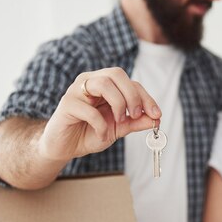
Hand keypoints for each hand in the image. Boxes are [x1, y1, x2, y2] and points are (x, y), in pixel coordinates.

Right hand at [39, 67, 160, 161]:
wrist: (64, 147)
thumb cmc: (90, 133)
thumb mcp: (118, 129)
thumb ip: (136, 122)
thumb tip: (156, 119)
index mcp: (105, 84)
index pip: (129, 82)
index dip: (146, 97)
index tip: (156, 115)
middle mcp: (90, 82)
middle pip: (116, 74)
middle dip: (132, 95)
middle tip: (136, 115)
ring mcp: (77, 90)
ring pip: (103, 84)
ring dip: (118, 104)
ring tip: (119, 122)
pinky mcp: (67, 104)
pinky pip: (88, 109)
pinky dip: (100, 124)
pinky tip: (102, 135)